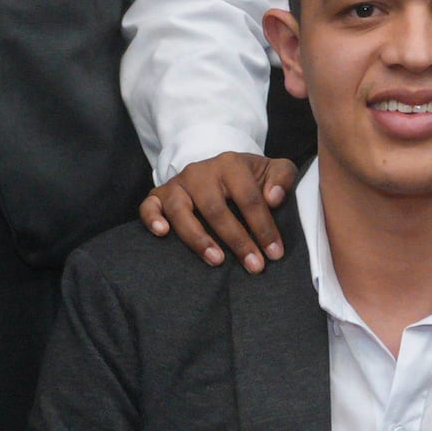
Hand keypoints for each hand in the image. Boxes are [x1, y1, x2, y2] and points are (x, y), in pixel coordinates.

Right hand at [141, 151, 296, 268]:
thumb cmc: (250, 177)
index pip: (248, 197)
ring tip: (217, 261)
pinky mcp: (159, 195)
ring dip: (198, 238)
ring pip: (181, 210)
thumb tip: (274, 198)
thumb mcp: (273, 169)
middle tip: (254, 266)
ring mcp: (178, 184)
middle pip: (216, 208)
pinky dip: (152, 218)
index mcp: (230, 164)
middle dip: (237, 240)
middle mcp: (200, 172)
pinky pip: (149, 205)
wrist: (220, 170)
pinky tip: (163, 234)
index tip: (274, 253)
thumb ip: (282, 177)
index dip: (263, 226)